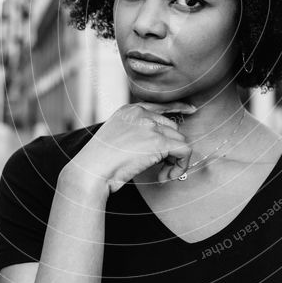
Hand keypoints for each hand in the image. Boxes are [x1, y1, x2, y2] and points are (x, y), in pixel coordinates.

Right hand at [62, 101, 197, 194]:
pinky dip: (180, 166)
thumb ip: (135, 132)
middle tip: (162, 168)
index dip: (179, 108)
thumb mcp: (115, 136)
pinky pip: (184, 151)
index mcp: (130, 109)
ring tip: (162, 175)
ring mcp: (150, 126)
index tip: (191, 110)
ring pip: (181, 140)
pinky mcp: (158, 142)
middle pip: (173, 128)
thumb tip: (160, 142)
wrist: (90, 170)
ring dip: (175, 161)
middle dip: (171, 148)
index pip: (161, 105)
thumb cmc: (99, 161)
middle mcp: (141, 113)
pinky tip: (166, 177)